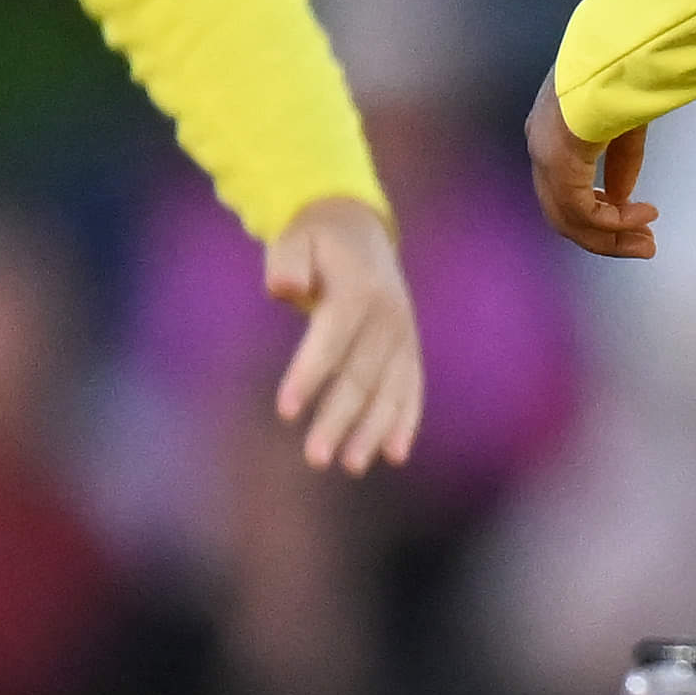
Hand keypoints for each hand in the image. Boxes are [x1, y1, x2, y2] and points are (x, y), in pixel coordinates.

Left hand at [261, 195, 425, 473]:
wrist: (359, 229)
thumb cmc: (315, 241)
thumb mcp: (295, 238)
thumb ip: (287, 261)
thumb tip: (284, 287)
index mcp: (359, 291)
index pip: (331, 340)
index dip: (308, 375)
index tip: (284, 411)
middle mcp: (388, 317)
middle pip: (361, 375)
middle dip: (338, 419)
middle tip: (315, 458)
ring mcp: (404, 335)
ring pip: (389, 389)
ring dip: (372, 430)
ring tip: (350, 466)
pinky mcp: (408, 350)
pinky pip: (411, 389)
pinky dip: (405, 421)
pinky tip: (394, 455)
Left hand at [528, 82, 656, 262]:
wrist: (613, 55)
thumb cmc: (620, 77)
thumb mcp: (624, 124)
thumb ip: (622, 163)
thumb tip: (622, 198)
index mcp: (550, 133)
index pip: (563, 188)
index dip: (598, 212)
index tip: (634, 220)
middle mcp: (540, 149)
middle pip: (563, 213)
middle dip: (605, 237)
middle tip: (643, 246)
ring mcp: (546, 159)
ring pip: (570, 221)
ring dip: (610, 238)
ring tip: (646, 242)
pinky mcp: (560, 166)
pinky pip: (584, 212)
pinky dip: (614, 223)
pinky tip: (641, 216)